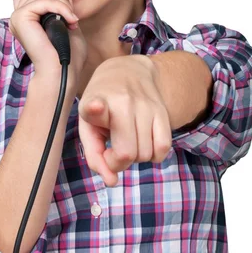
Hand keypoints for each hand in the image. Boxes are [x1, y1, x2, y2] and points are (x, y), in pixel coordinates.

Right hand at [10, 0, 86, 89]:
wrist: (63, 72)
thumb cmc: (67, 54)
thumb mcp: (66, 23)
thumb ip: (61, 5)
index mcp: (27, 16)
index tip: (69, 12)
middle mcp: (19, 15)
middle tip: (71, 15)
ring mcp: (17, 16)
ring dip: (63, 3)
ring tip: (71, 20)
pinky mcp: (20, 18)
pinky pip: (43, 1)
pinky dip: (61, 8)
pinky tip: (70, 22)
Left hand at [78, 55, 171, 186]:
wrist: (127, 71)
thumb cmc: (101, 104)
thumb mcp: (88, 125)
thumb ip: (94, 156)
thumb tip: (111, 181)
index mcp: (95, 102)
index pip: (95, 107)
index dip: (96, 109)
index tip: (96, 107)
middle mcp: (123, 102)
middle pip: (127, 154)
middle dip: (118, 162)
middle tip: (112, 150)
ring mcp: (145, 106)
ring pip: (146, 155)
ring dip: (136, 157)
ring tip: (128, 142)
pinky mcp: (162, 111)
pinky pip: (163, 148)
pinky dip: (154, 156)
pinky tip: (144, 144)